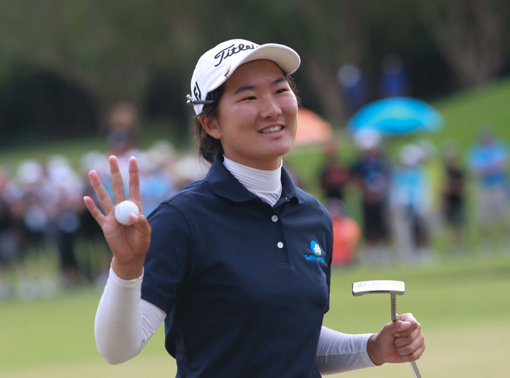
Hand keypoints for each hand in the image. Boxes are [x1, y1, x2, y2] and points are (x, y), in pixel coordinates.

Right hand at [83, 155, 150, 278]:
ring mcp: (113, 215)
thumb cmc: (141, 243)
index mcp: (135, 206)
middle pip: (118, 187)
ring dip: (98, 185)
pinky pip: (97, 215)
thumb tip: (133, 215)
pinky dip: (92, 207)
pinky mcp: (106, 225)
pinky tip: (86, 198)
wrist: (131, 256)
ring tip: (92, 172)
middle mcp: (123, 207)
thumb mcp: (146, 232)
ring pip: (104, 197)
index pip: (134, 186)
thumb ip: (141, 223)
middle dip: (115, 172)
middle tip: (112, 157)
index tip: (133, 158)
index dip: (134, 173)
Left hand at [367, 313, 424, 365]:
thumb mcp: (386, 330)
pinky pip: (414, 356)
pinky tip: (402, 352)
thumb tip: (407, 324)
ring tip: (398, 346)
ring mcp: (420, 338)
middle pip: (411, 337)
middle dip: (399, 342)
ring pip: (411, 348)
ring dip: (401, 349)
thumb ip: (395, 325)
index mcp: (408, 318)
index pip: (413, 324)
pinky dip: (405, 356)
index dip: (403, 331)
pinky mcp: (421, 349)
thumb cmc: (385, 337)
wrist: (384, 350)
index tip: (395, 334)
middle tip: (395, 340)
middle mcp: (417, 328)